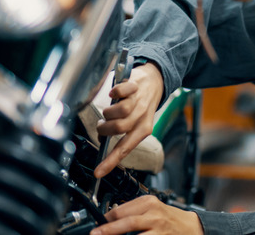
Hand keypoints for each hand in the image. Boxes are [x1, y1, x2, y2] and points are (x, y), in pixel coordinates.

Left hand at [89, 196, 203, 234]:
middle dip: (108, 230)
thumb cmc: (168, 218)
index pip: (121, 209)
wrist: (190, 227)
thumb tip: (109, 219)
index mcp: (149, 202)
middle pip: (127, 222)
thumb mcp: (152, 208)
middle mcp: (155, 214)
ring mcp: (159, 228)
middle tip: (95, 234)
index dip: (105, 218)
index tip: (96, 224)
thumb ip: (132, 211)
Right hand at [94, 63, 163, 177]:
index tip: (98, 172)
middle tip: (102, 125)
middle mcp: (142, 116)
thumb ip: (122, 131)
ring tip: (109, 111)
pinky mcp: (135, 86)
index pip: (125, 148)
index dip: (110, 161)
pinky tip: (114, 94)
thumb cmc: (142, 104)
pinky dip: (115, 92)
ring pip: (120, 110)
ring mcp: (139, 100)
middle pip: (119, 128)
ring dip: (108, 112)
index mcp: (143, 129)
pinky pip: (121, 91)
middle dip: (104, 128)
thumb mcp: (138, 122)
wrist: (156, 82)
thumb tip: (102, 139)